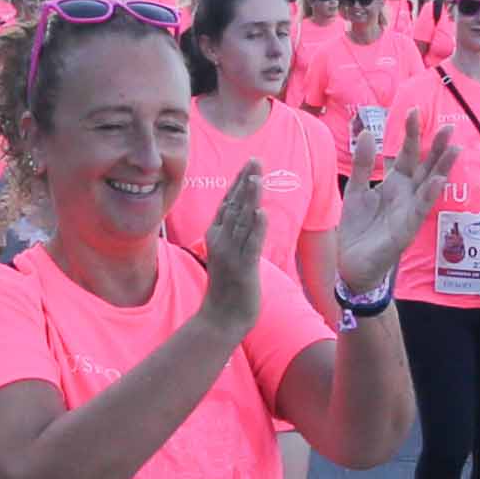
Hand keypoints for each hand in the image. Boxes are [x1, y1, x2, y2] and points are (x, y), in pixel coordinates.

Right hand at [193, 157, 272, 311]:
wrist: (221, 318)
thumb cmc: (227, 287)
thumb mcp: (228, 254)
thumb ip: (235, 234)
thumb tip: (247, 214)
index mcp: (216, 236)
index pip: (228, 203)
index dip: (239, 182)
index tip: (249, 164)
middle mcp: (221, 241)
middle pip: (234, 206)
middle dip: (245, 182)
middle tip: (255, 160)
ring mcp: (231, 255)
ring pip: (242, 221)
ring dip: (250, 198)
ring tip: (257, 177)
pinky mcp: (244, 269)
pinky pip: (251, 245)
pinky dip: (257, 228)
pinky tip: (263, 212)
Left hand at [338, 113, 461, 288]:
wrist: (350, 263)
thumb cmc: (358, 227)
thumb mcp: (356, 190)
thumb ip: (363, 163)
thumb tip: (368, 131)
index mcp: (395, 183)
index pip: (407, 154)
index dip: (411, 133)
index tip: (413, 110)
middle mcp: (407, 195)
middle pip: (425, 167)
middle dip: (437, 147)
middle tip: (449, 126)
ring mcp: (409, 212)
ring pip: (430, 185)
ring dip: (442, 168)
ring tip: (455, 149)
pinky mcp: (406, 230)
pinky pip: (420, 210)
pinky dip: (429, 195)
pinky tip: (439, 181)